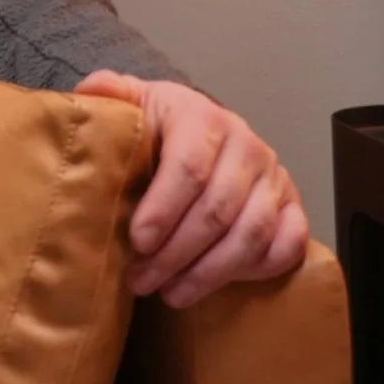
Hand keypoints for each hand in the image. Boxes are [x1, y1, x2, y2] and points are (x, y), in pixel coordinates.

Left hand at [75, 71, 308, 308]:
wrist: (203, 130)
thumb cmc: (159, 125)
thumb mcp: (132, 103)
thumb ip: (108, 93)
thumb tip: (91, 91)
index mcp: (203, 117)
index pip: (189, 168)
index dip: (163, 210)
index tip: (137, 242)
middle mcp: (247, 145)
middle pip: (216, 210)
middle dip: (176, 253)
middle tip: (141, 279)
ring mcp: (274, 178)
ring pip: (250, 235)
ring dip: (208, 272)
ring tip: (169, 293)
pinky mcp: (293, 207)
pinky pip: (286, 247)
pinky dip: (254, 272)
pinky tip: (215, 285)